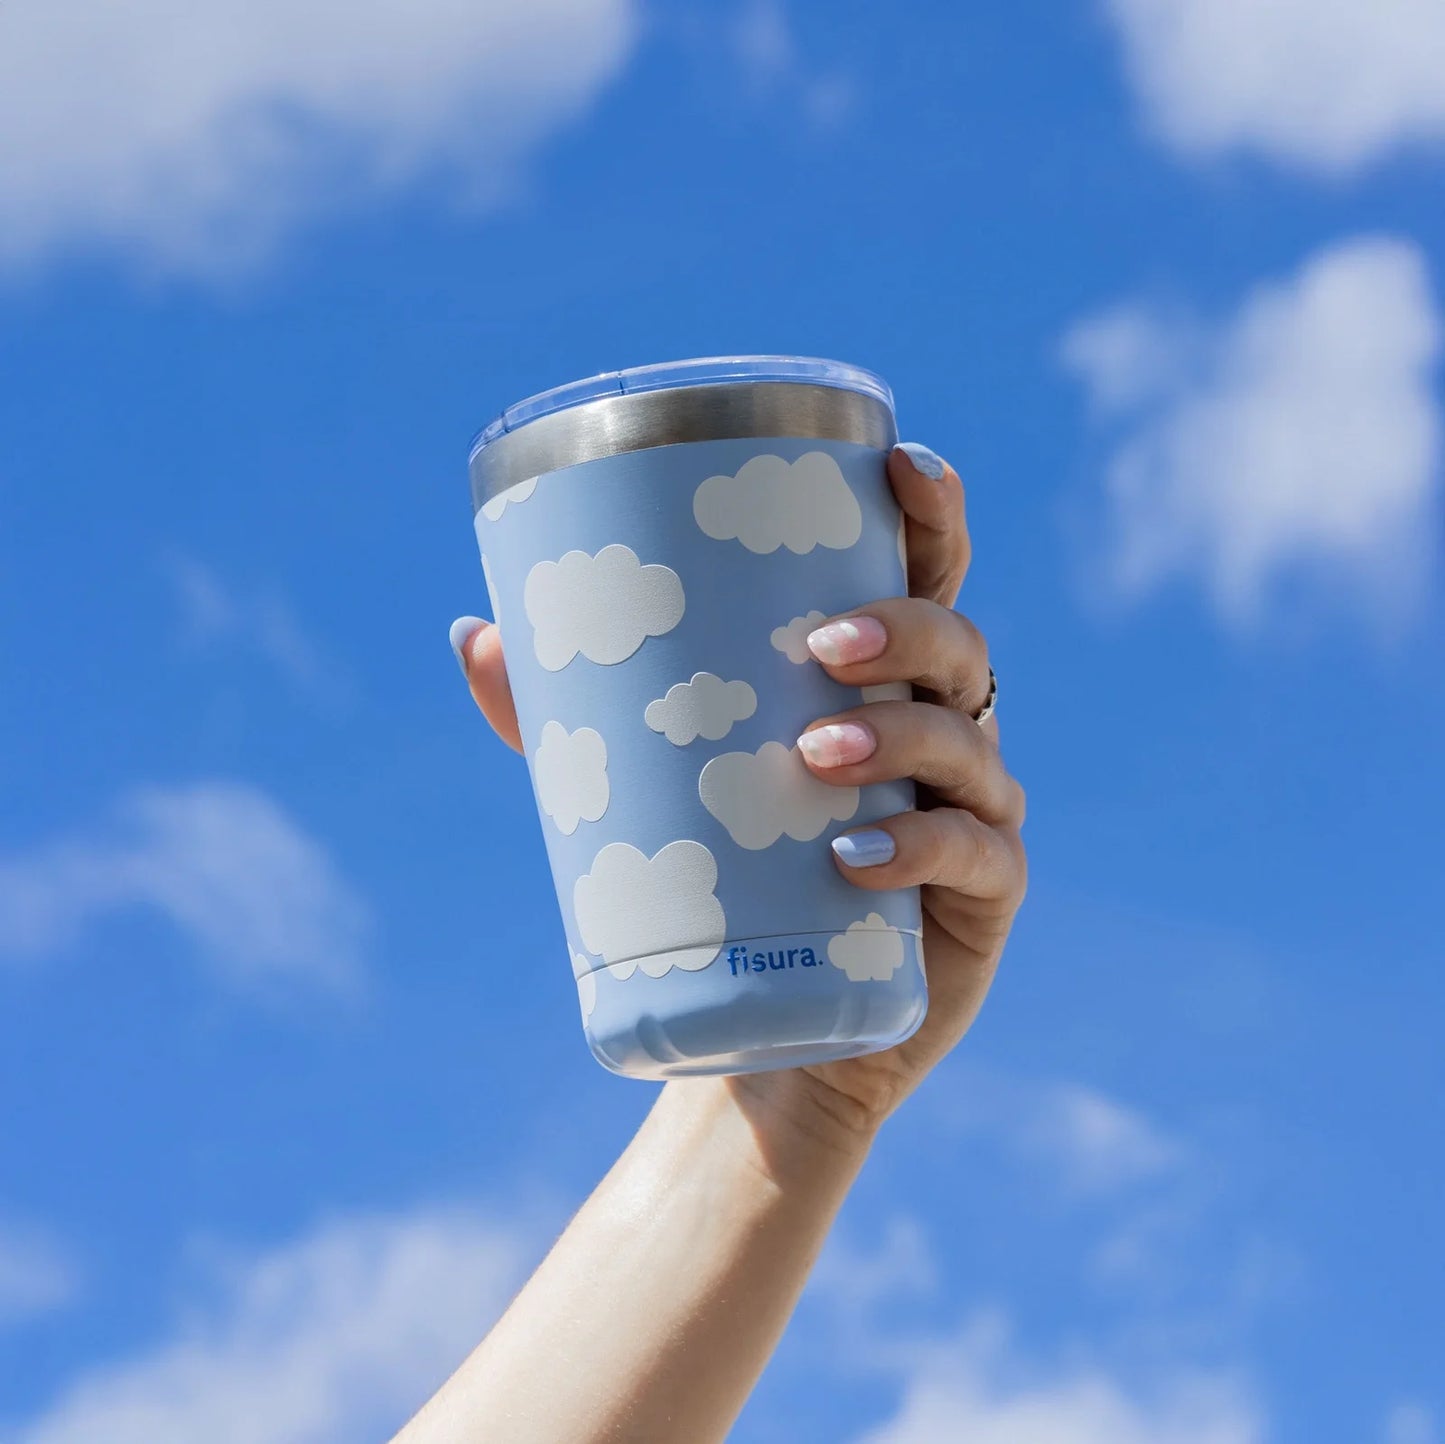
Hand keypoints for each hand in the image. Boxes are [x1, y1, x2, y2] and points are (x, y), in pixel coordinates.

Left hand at [453, 443, 1025, 1148]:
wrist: (771, 1029)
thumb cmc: (724, 878)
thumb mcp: (646, 787)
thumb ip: (566, 715)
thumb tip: (472, 634)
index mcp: (881, 682)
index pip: (928, 575)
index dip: (932, 512)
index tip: (899, 463)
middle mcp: (944, 732)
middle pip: (959, 646)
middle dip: (906, 627)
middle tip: (821, 646)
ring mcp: (972, 812)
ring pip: (969, 742)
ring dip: (901, 736)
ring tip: (816, 756)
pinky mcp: (981, 900)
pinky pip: (975, 858)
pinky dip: (922, 848)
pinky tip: (858, 857)